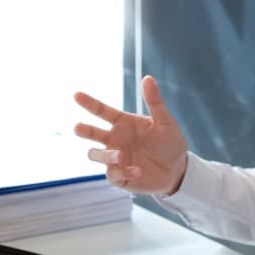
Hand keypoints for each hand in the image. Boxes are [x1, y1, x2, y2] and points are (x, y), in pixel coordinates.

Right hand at [73, 75, 188, 194]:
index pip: (101, 111)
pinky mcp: (119, 176)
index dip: (89, 103)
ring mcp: (115, 158)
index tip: (77, 95)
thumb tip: (147, 78)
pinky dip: (123, 171)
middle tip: (78, 127)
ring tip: (119, 155)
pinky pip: (113, 174)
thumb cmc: (170, 143)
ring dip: (105, 155)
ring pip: (97, 155)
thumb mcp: (165, 122)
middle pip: (92, 134)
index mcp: (122, 123)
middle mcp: (114, 140)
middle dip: (84, 130)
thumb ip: (154, 102)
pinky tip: (138, 170)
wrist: (177, 170)